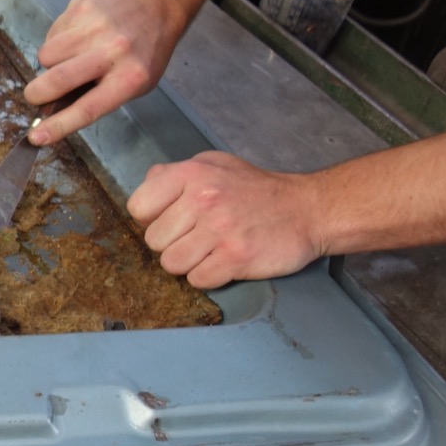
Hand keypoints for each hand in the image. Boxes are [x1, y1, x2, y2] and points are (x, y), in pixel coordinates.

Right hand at [23, 0, 184, 144]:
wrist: (153, 8)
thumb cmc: (142, 55)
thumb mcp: (133, 86)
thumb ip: (96, 98)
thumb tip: (53, 111)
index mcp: (130, 78)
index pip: (87, 108)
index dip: (58, 126)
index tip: (36, 137)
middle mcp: (113, 50)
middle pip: (58, 79)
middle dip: (36, 93)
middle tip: (35, 96)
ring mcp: (95, 26)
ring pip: (46, 55)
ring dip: (49, 64)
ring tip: (68, 60)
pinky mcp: (81, 7)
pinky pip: (51, 34)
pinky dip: (56, 42)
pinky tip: (75, 40)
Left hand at [127, 151, 326, 287]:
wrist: (308, 209)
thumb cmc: (257, 190)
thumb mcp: (214, 165)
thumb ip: (176, 173)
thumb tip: (147, 184)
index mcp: (191, 174)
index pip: (138, 207)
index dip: (152, 218)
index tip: (172, 219)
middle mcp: (203, 199)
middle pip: (153, 240)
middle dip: (173, 242)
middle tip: (198, 236)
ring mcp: (220, 230)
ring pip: (171, 264)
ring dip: (189, 262)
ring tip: (210, 249)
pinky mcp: (236, 258)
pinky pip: (198, 280)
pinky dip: (209, 276)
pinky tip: (224, 261)